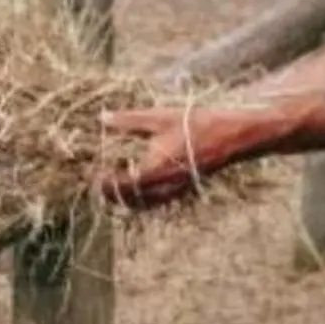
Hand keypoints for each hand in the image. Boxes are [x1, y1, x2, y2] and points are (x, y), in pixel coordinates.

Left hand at [98, 104, 252, 209]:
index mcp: (154, 171)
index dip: (104, 184)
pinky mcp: (184, 190)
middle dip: (111, 195)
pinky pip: (157, 203)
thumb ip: (129, 120)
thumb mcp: (160, 118)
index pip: (121, 186)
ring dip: (127, 199)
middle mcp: (163, 187)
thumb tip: (103, 118)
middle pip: (129, 201)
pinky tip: (139, 187)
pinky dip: (143, 200)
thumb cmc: (196, 125)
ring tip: (114, 188)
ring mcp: (175, 191)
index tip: (92, 175)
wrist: (232, 136)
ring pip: (144, 206)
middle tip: (97, 184)